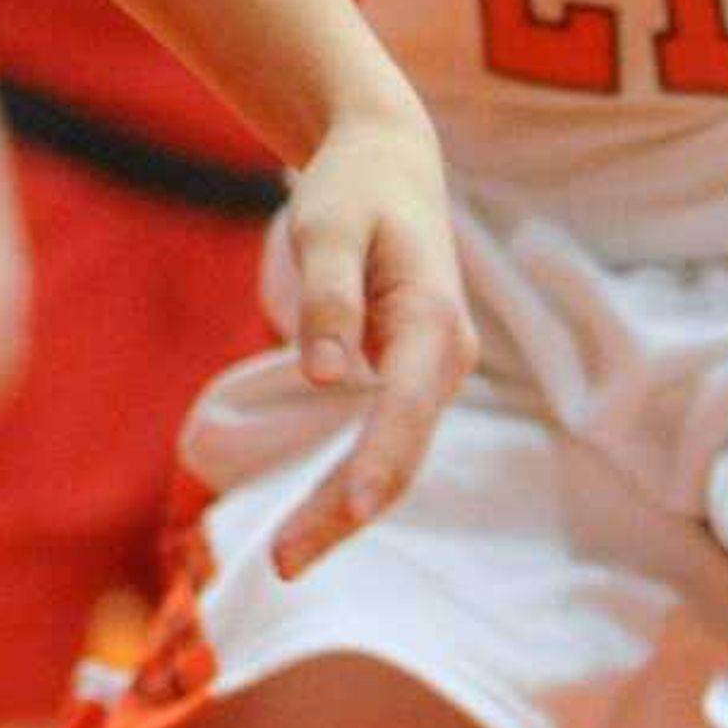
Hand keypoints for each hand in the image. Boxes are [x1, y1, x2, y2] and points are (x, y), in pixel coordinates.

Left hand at [266, 106, 473, 579]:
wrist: (390, 162)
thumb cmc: (354, 188)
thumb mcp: (327, 224)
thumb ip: (329, 297)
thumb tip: (325, 376)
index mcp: (432, 318)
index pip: (404, 407)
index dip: (375, 464)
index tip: (343, 514)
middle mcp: (445, 357)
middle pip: (401, 453)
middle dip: (344, 513)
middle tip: (282, 565)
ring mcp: (432, 374)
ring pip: (394, 458)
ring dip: (343, 510)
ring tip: (286, 559)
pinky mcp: (409, 379)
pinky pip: (383, 443)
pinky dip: (348, 484)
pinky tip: (310, 521)